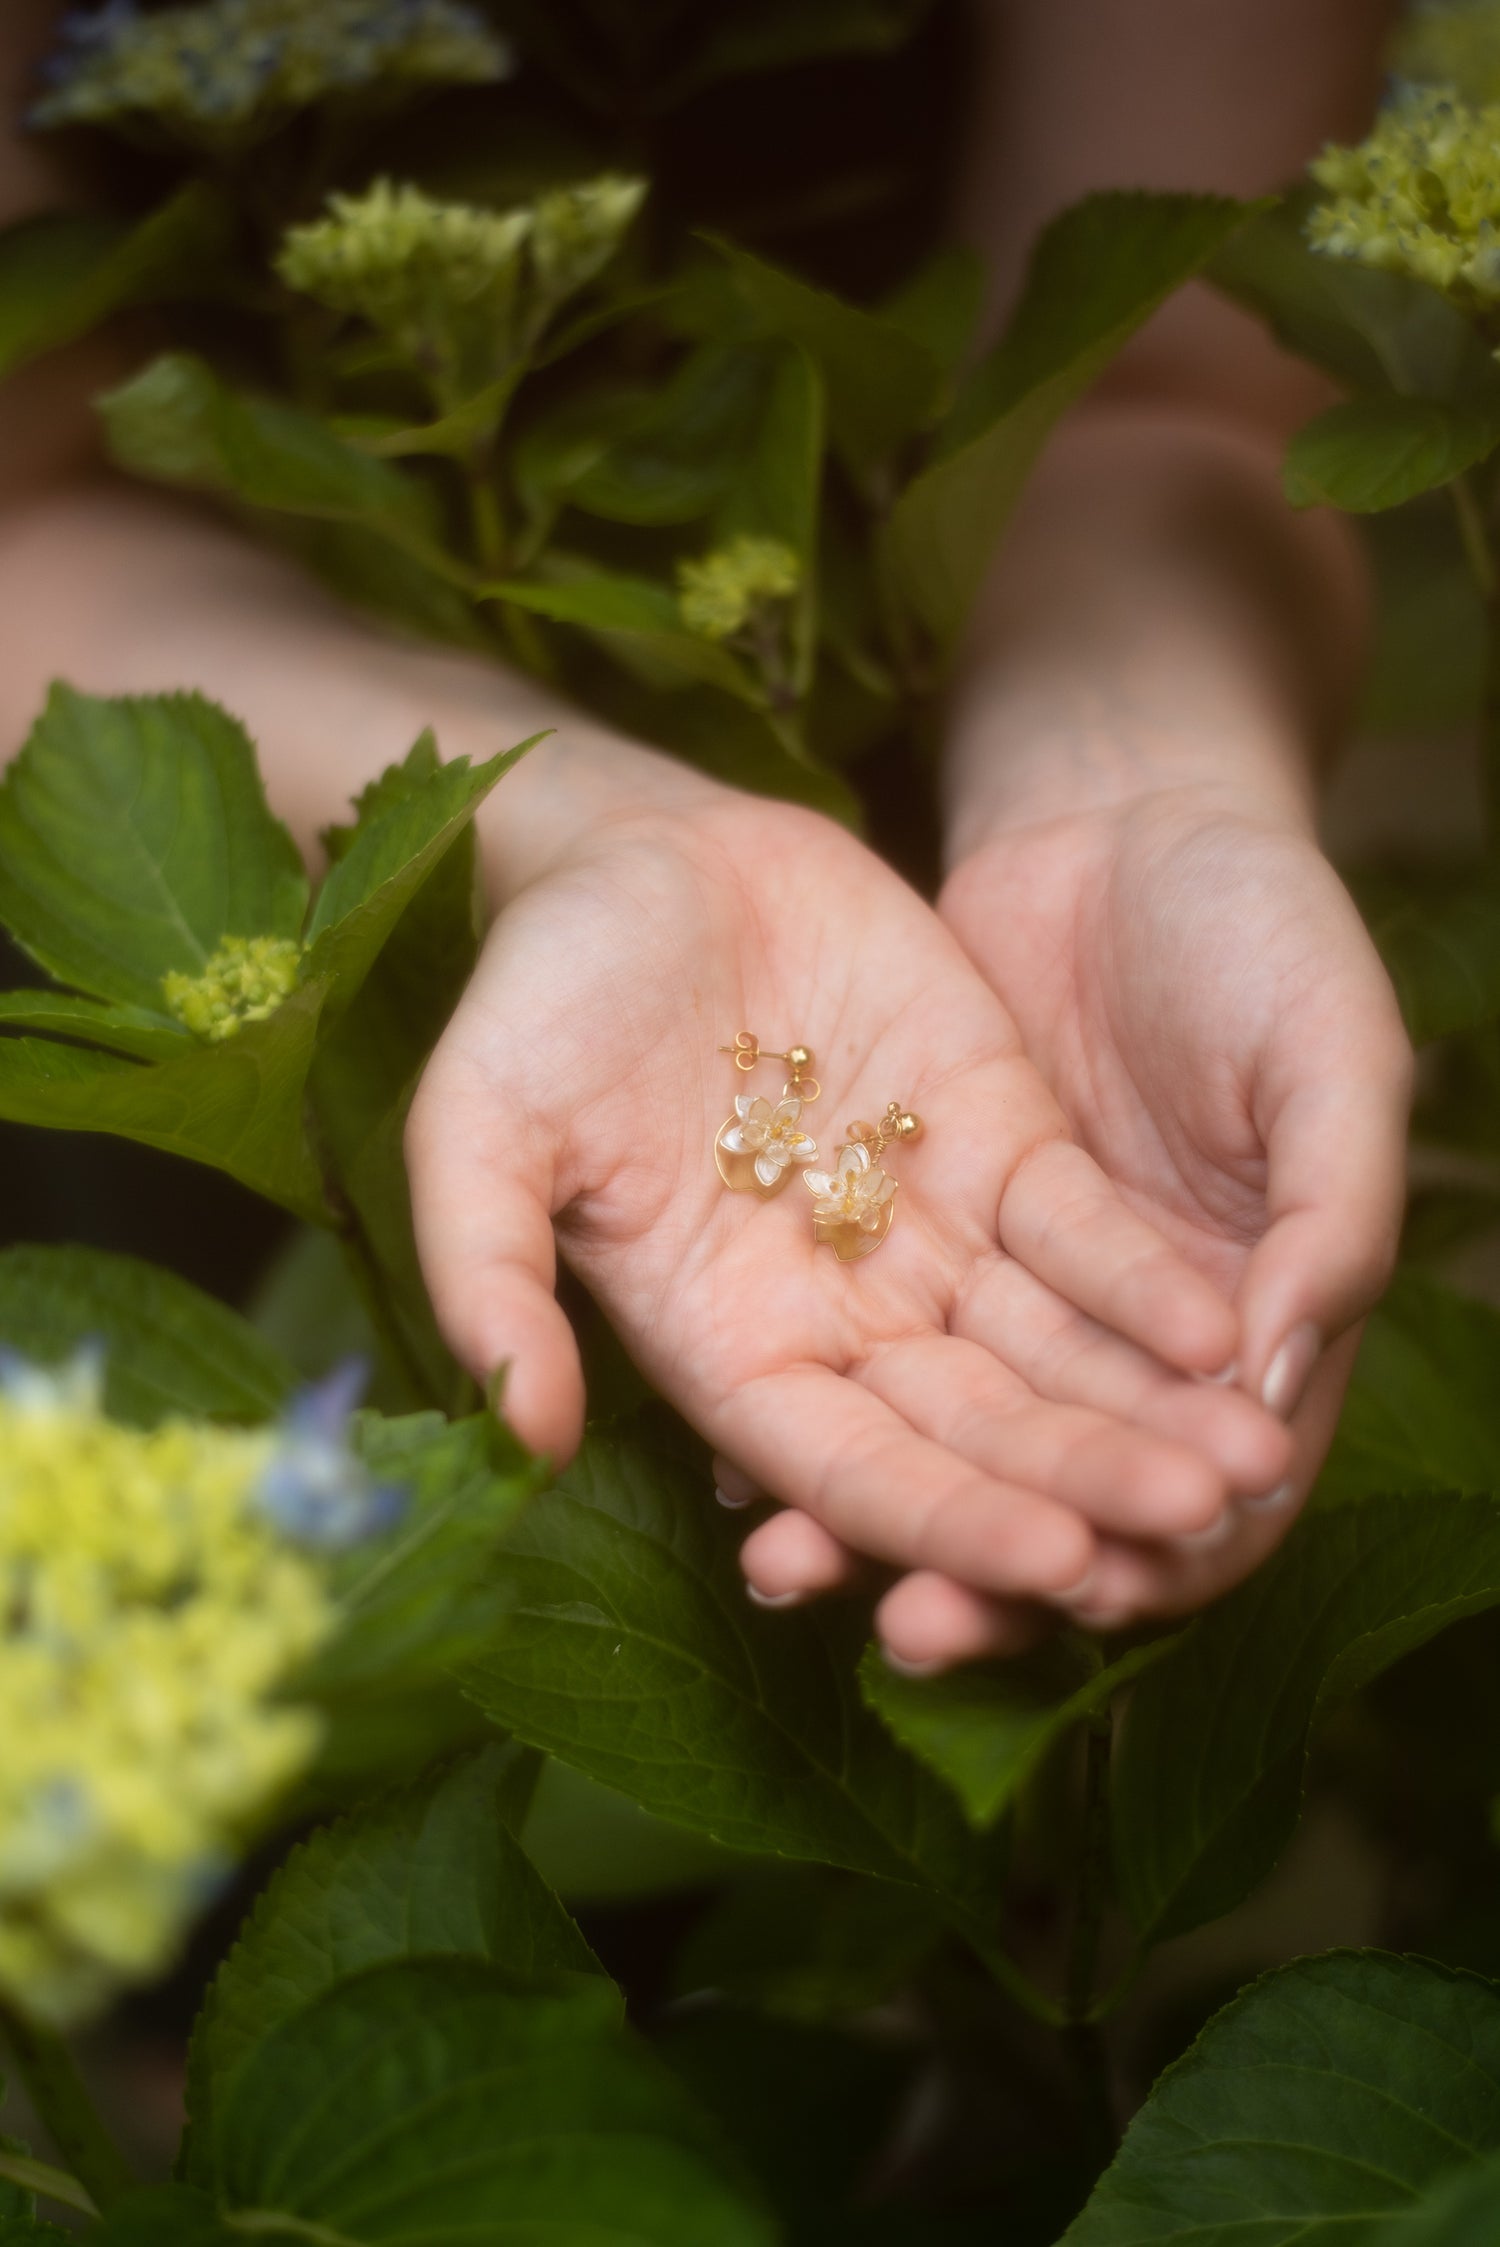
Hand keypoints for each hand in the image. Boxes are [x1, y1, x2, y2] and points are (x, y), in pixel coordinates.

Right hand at [407, 750, 1291, 1618]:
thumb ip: (489, 1275)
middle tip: (1205, 1520)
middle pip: (979, 1433)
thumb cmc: (536, 995)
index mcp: (724, 1348)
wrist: (637, 849)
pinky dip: (1142, 1280)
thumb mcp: (476, 1125)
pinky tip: (1220, 1325)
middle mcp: (839, 1316)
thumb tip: (522, 1437)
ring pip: (1050, 1350)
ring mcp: (925, 1229)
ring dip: (1146, 1407)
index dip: (949, 1520)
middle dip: (1091, 1483)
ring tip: (1251, 1457)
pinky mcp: (993, 1139)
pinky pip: (1079, 1231)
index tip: (1055, 1558)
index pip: (851, 1470)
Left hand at [740, 785, 1407, 1658]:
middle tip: (901, 1624)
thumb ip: (1335, 1216)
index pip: (1205, 1491)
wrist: (1120, 805)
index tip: (1073, 1587)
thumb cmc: (1267, 924)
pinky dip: (823, 1389)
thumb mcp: (1332, 1052)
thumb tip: (1276, 1388)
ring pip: (944, 1427)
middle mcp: (1117, 1327)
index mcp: (1247, 1318)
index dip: (1147, 1554)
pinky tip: (747, 1456)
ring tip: (794, 1566)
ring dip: (882, 1508)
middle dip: (982, 1565)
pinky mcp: (911, 1223)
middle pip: (1051, 1487)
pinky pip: (862, 1328)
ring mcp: (1005, 1275)